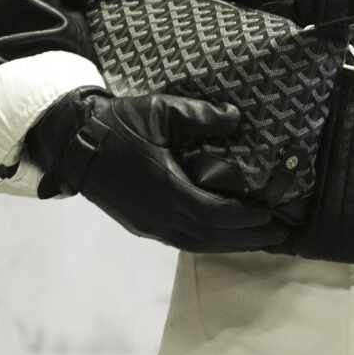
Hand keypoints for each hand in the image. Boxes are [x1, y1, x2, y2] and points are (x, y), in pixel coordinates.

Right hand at [25, 88, 291, 252]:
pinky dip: (208, 241)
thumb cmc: (117, 124)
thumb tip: (236, 118)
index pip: (217, 214)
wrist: (73, 141)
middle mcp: (160, 217)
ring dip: (230, 243)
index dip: (247, 218)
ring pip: (197, 243)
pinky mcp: (141, 225)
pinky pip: (183, 241)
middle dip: (249, 237)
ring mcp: (149, 226)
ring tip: (259, 239)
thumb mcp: (161, 111)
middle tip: (280, 234)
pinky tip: (222, 236)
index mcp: (167, 191)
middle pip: (213, 237)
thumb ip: (201, 116)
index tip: (273, 215)